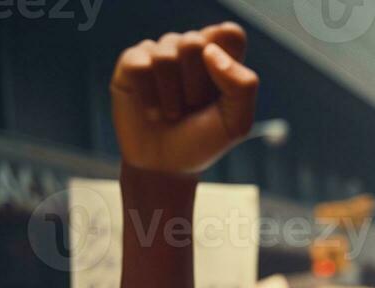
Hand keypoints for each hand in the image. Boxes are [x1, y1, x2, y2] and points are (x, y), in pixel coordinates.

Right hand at [110, 23, 257, 174]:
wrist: (166, 166)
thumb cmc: (203, 141)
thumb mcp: (235, 123)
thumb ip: (242, 86)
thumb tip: (210, 51)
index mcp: (221, 60)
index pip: (230, 34)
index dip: (226, 54)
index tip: (221, 86)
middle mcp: (190, 51)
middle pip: (194, 43)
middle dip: (196, 86)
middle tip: (193, 107)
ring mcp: (160, 54)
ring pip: (166, 55)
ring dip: (172, 96)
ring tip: (173, 114)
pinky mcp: (132, 63)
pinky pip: (140, 66)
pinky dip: (149, 96)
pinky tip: (152, 112)